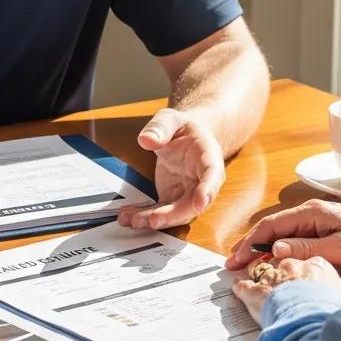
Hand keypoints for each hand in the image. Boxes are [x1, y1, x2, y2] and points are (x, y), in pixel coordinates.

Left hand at [117, 108, 224, 229]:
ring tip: (133, 221)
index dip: (208, 190)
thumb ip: (160, 127)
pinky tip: (127, 217)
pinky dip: (144, 216)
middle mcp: (202, 181)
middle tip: (153, 220)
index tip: (200, 203)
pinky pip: (160, 212)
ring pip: (176, 214)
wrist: (185, 138)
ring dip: (156, 220)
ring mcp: (187, 193)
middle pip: (192, 204)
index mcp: (209, 158)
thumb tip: (146, 140)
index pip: (212, 176)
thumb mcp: (171, 119)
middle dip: (173, 215)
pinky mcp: (172, 199)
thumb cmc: (182, 128)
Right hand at [225, 199, 340, 270]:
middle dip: (250, 247)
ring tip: (246, 266)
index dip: (250, 244)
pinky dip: (278, 250)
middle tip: (233, 266)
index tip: (236, 261)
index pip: (270, 227)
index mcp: (310, 212)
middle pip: (271, 230)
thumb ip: (307, 248)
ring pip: (281, 236)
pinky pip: (293, 240)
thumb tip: (274, 250)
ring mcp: (316, 222)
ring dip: (262, 250)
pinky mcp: (323, 232)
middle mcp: (309, 214)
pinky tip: (272, 262)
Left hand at [232, 254, 340, 324]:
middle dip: (277, 269)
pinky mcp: (255, 291)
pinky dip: (240, 287)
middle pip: (281, 261)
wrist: (315, 324)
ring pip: (260, 269)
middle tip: (275, 279)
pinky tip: (238, 289)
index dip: (300, 270)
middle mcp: (293, 265)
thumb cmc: (335, 314)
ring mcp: (272, 276)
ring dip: (256, 275)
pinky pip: (244, 285)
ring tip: (251, 279)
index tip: (298, 276)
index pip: (305, 260)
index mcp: (317, 264)